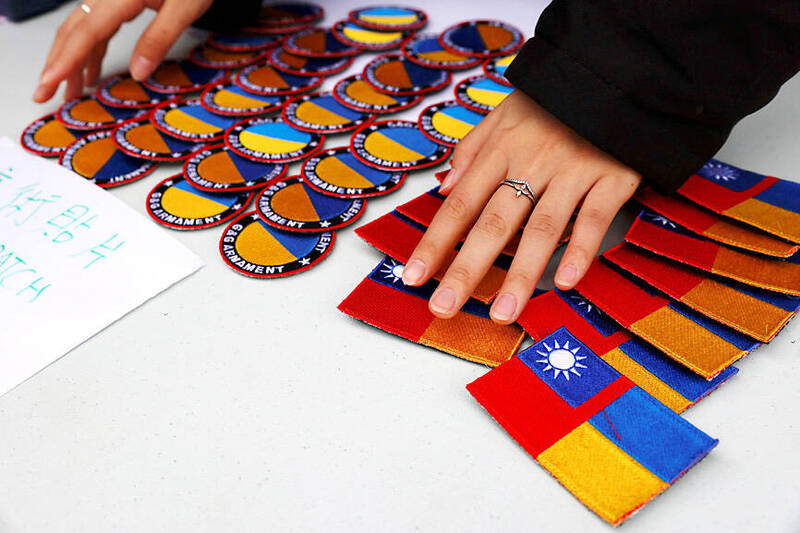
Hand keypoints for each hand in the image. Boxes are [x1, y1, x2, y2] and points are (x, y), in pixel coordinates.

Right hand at [33, 0, 213, 102]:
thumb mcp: (185, 8)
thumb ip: (160, 37)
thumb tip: (138, 72)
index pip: (86, 32)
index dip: (66, 59)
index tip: (49, 82)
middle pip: (73, 31)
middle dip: (57, 65)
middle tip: (43, 95)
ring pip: (81, 31)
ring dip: (72, 62)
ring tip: (68, 93)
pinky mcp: (118, 1)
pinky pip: (96, 28)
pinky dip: (90, 52)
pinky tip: (90, 73)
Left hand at [402, 90, 640, 323]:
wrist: (617, 75)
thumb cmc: (555, 102)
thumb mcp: (504, 112)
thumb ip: (472, 149)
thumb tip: (443, 187)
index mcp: (501, 150)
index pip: (459, 204)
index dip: (435, 242)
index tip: (413, 276)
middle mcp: (530, 164)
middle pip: (492, 224)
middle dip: (465, 269)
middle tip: (443, 306)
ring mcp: (572, 173)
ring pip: (541, 230)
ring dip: (520, 275)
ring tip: (502, 313)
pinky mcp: (611, 177)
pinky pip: (593, 218)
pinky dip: (580, 250)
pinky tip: (566, 281)